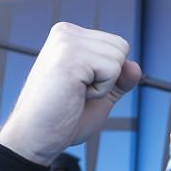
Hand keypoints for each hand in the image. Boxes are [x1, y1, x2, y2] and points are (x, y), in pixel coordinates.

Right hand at [0, 23, 143, 165]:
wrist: (35, 138)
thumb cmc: (63, 119)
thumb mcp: (100, 95)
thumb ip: (120, 79)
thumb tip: (135, 66)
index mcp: (68, 36)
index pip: (116, 45)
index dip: (110, 75)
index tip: (79, 88)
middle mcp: (65, 32)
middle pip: (121, 47)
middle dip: (109, 78)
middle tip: (77, 92)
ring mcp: (66, 42)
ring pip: (119, 57)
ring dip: (104, 85)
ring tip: (74, 93)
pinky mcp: (70, 56)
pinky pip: (112, 71)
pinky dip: (100, 91)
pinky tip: (74, 95)